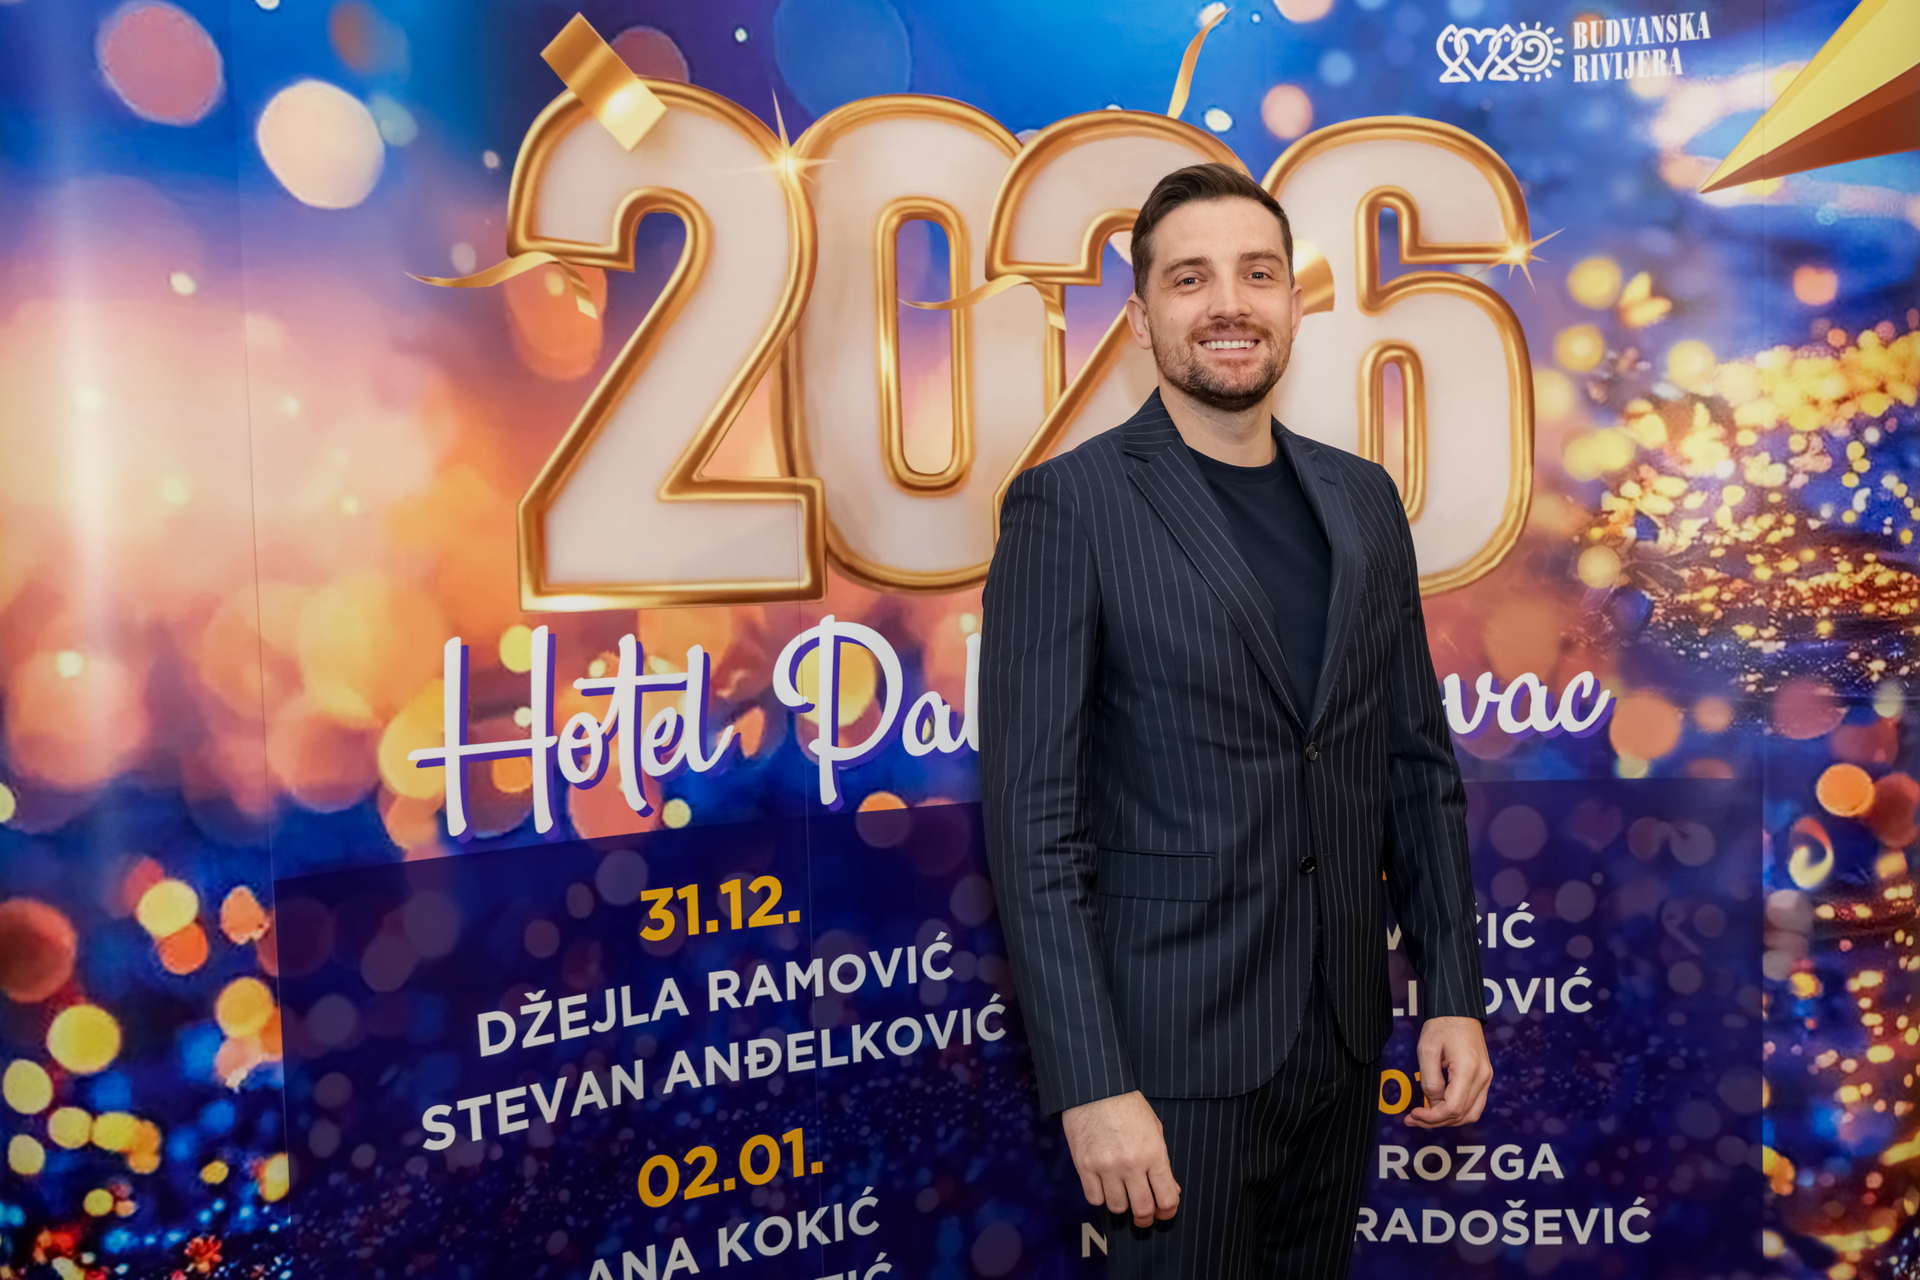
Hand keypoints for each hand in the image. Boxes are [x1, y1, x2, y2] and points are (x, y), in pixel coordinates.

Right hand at [1060, 1090, 1180, 1226]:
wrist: (1095, 1088)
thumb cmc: (1126, 1104)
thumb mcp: (1154, 1129)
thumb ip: (1162, 1161)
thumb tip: (1171, 1190)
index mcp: (1153, 1152)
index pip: (1167, 1198)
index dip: (1168, 1212)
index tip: (1164, 1213)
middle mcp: (1131, 1163)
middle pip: (1143, 1209)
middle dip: (1146, 1219)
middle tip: (1143, 1218)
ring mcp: (1106, 1166)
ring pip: (1117, 1207)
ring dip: (1122, 1206)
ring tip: (1122, 1197)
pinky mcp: (1084, 1165)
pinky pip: (1094, 1198)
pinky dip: (1100, 1198)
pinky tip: (1104, 1187)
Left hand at [1406, 1016, 1491, 1127]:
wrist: (1459, 1011)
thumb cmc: (1442, 1025)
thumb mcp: (1427, 1049)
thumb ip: (1429, 1079)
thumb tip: (1432, 1102)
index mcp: (1468, 1069)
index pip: (1453, 1107)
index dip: (1432, 1116)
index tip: (1414, 1113)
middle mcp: (1482, 1078)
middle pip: (1461, 1115)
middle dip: (1435, 1121)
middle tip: (1413, 1119)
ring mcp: (1486, 1079)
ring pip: (1470, 1114)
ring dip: (1447, 1120)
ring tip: (1424, 1117)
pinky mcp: (1484, 1078)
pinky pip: (1474, 1105)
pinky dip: (1457, 1112)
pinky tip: (1439, 1108)